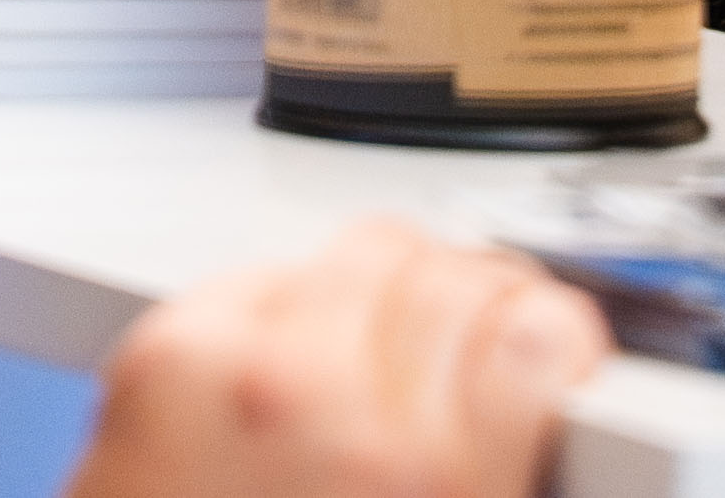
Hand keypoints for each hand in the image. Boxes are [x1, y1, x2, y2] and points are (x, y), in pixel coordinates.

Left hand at [62, 219, 607, 497]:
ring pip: (368, 249)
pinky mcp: (172, 355)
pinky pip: (268, 274)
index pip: (541, 335)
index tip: (544, 352)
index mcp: (442, 486)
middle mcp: (351, 419)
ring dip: (384, 298)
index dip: (552, 341)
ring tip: (370, 364)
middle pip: (457, 276)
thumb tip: (539, 411)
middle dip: (470, 312)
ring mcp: (253, 372)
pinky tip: (278, 380)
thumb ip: (500, 475)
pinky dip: (283, 313)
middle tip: (456, 362)